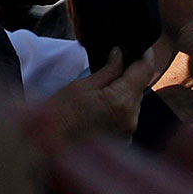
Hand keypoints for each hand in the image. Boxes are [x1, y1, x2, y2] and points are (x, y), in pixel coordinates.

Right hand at [22, 49, 150, 150]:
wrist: (48, 147)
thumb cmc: (59, 115)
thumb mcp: (82, 86)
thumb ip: (108, 70)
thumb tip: (120, 54)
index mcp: (121, 101)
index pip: (144, 71)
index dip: (145, 55)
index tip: (141, 46)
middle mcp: (131, 118)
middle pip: (139, 88)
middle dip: (130, 75)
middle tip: (115, 63)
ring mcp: (129, 132)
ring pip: (134, 103)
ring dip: (124, 93)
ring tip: (103, 89)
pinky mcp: (124, 140)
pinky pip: (127, 118)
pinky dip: (119, 109)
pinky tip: (102, 107)